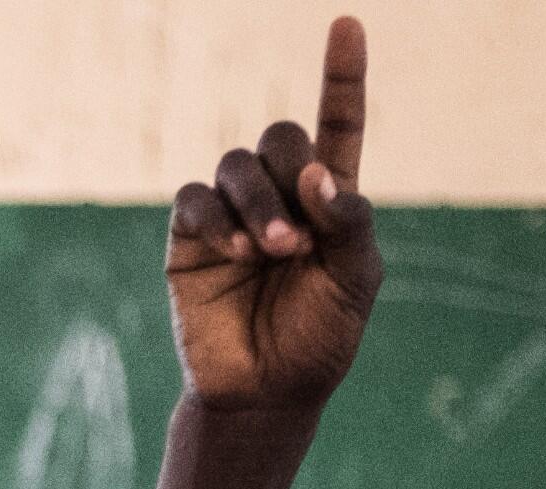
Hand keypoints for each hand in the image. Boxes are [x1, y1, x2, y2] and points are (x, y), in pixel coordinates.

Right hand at [165, 19, 378, 412]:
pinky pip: (194, 199)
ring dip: (256, 202)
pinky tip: (235, 254)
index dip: (343, 75)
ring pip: (234, 165)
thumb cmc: (319, 340)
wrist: (265, 394)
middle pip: (279, 138)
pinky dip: (216, 219)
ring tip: (271, 252)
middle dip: (290, 174)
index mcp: (329, 198)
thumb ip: (348, 221)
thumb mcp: (356, 279)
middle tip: (298, 239)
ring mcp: (230, 216)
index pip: (339, 123)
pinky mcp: (189, 240)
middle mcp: (279, 196)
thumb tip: (317, 173)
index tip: (346, 26)